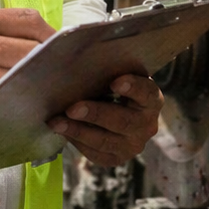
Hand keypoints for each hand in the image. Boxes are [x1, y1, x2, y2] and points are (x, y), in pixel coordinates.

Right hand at [0, 8, 53, 136]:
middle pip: (34, 48)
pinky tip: (28, 105)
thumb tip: (49, 43)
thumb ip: (4, 34)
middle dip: (51, 62)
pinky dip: (24, 102)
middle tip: (60, 74)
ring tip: (47, 90)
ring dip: (41, 84)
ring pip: (26, 75)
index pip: (30, 20)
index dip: (51, 36)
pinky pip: (12, 98)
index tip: (60, 50)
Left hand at [48, 74, 163, 167]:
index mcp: (152, 99)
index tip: (114, 82)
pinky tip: (62, 130)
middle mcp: (147, 125)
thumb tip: (78, 50)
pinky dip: (77, 141)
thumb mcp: (116, 73)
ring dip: (78, 131)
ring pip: (105, 141)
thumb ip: (107, 67)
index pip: (147, 93)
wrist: (116, 109)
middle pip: (123, 121)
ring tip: (56, 122)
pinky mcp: (117, 158)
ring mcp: (133, 145)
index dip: (132, 87)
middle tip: (72, 108)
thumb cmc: (112, 83)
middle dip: (95, 114)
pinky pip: (96, 153)